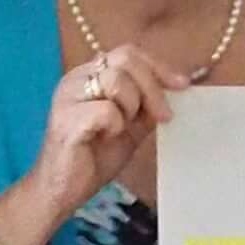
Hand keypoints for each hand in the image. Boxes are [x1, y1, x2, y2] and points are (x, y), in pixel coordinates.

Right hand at [25, 43, 181, 226]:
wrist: (62, 191)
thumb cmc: (93, 158)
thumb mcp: (130, 127)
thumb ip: (147, 106)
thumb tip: (176, 89)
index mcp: (89, 76)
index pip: (128, 53)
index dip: (158, 66)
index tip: (182, 85)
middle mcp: (75, 79)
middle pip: (125, 59)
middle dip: (152, 88)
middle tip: (163, 116)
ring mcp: (68, 97)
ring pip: (115, 80)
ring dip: (131, 106)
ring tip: (122, 128)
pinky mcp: (66, 120)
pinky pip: (106, 110)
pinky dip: (115, 126)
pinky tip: (105, 138)